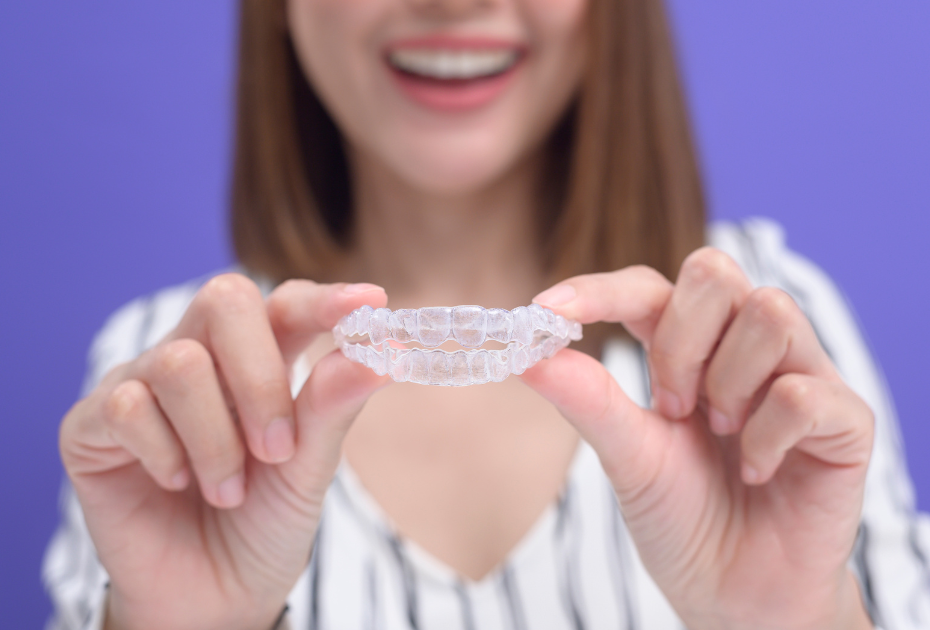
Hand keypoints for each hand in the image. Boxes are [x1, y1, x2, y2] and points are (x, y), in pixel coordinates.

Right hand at [60, 274, 389, 629]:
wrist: (213, 598)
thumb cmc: (264, 523)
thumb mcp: (308, 470)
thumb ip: (332, 408)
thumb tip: (381, 353)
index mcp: (260, 359)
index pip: (287, 304)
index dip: (324, 300)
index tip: (369, 302)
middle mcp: (200, 357)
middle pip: (225, 300)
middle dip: (260, 377)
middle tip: (277, 449)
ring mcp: (142, 382)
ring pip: (179, 363)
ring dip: (216, 440)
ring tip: (227, 491)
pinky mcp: (93, 423)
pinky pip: (127, 406)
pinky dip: (165, 453)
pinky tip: (175, 482)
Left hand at [523, 249, 874, 629]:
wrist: (735, 595)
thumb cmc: (682, 518)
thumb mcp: (626, 457)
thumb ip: (588, 401)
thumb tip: (527, 355)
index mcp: (688, 348)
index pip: (648, 288)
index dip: (601, 290)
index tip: (548, 310)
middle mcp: (745, 347)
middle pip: (714, 271)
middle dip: (679, 339)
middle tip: (671, 404)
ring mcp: (800, 374)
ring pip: (769, 312)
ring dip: (727, 382)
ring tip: (719, 435)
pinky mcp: (845, 418)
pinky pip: (802, 390)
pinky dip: (766, 435)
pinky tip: (755, 470)